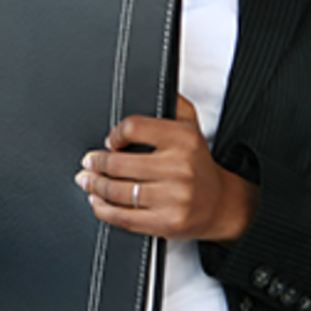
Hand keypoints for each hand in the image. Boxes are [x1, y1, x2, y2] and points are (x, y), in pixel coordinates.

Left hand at [74, 96, 258, 242]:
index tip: (110, 142)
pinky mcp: (167, 222)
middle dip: (97, 163)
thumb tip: (148, 88)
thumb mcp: (192, 127)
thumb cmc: (199, 165)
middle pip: (120, 163)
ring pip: (119, 191)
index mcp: (183, 139)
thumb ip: (173, 104)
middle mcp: (179, 168)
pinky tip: (97, 202)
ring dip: (96, 185)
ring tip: (87, 180)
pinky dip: (104, 209)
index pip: (134, 128)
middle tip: (88, 162)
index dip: (115, 135)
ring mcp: (173, 197)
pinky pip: (125, 217)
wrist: (222, 204)